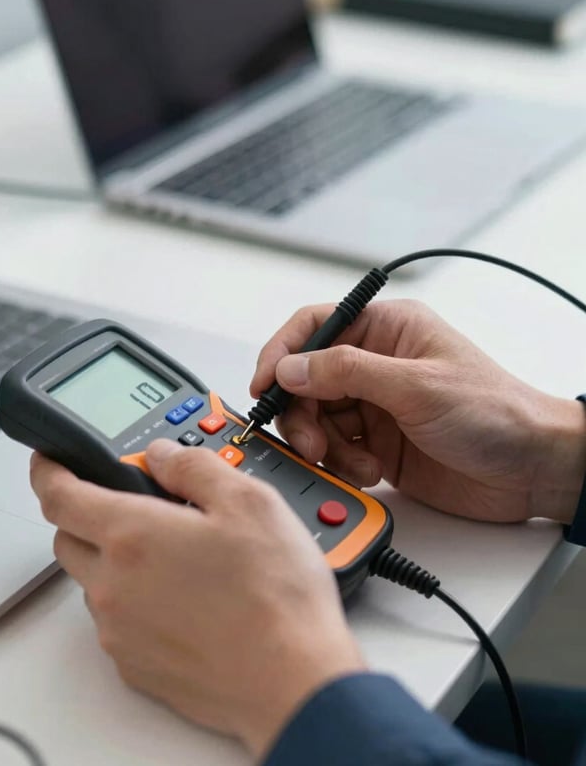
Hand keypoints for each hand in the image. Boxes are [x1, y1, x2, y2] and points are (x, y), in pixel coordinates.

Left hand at [31, 442, 364, 757]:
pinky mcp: (135, 667)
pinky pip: (115, 623)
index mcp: (131, 536)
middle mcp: (113, 586)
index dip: (48, 471)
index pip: (59, 496)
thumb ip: (193, 466)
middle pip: (67, 539)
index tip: (48, 461)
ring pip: (92, 583)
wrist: (294, 684)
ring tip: (174, 559)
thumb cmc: (275, 598)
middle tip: (132, 507)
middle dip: (85, 515)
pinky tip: (183, 601)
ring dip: (112, 562)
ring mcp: (120, 632)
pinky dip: (132, 603)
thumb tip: (162, 454)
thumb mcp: (248, 502)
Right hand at [251, 300, 585, 524]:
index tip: (264, 385)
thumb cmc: (497, 413)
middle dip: (302, 413)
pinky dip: (340, 464)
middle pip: (307, 380)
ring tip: (353, 461)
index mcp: (386, 330)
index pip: (315, 327)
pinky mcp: (378, 444)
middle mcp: (375, 365)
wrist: (534, 472)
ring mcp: (375, 406)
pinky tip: (367, 471)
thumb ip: (347, 373)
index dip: (282, 352)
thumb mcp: (417, 386)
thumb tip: (291, 367)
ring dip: (324, 445)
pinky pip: (335, 450)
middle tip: (310, 441)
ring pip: (316, 419)